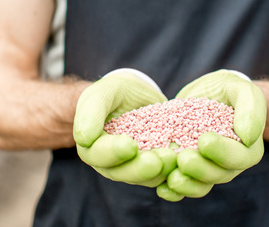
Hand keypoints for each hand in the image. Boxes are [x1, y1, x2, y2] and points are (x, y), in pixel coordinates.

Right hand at [74, 69, 174, 185]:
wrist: (137, 94)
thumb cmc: (115, 91)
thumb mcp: (102, 92)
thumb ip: (90, 112)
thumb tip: (84, 138)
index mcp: (92, 147)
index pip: (98, 154)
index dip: (112, 152)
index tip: (130, 145)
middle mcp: (110, 163)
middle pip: (121, 172)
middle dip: (139, 168)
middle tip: (157, 161)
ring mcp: (134, 167)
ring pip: (144, 177)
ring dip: (160, 171)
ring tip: (174, 158)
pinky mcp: (155, 166)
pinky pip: (164, 174)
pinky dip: (174, 171)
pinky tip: (185, 161)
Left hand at [159, 70, 266, 199]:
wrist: (209, 94)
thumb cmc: (229, 90)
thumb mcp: (242, 89)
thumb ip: (250, 109)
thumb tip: (248, 136)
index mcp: (248, 148)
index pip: (239, 156)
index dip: (223, 151)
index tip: (204, 140)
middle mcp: (230, 165)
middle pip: (218, 174)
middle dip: (200, 169)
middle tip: (183, 159)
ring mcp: (208, 170)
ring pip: (200, 185)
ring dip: (186, 185)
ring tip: (171, 178)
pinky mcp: (189, 172)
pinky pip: (183, 186)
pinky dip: (173, 191)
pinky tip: (161, 188)